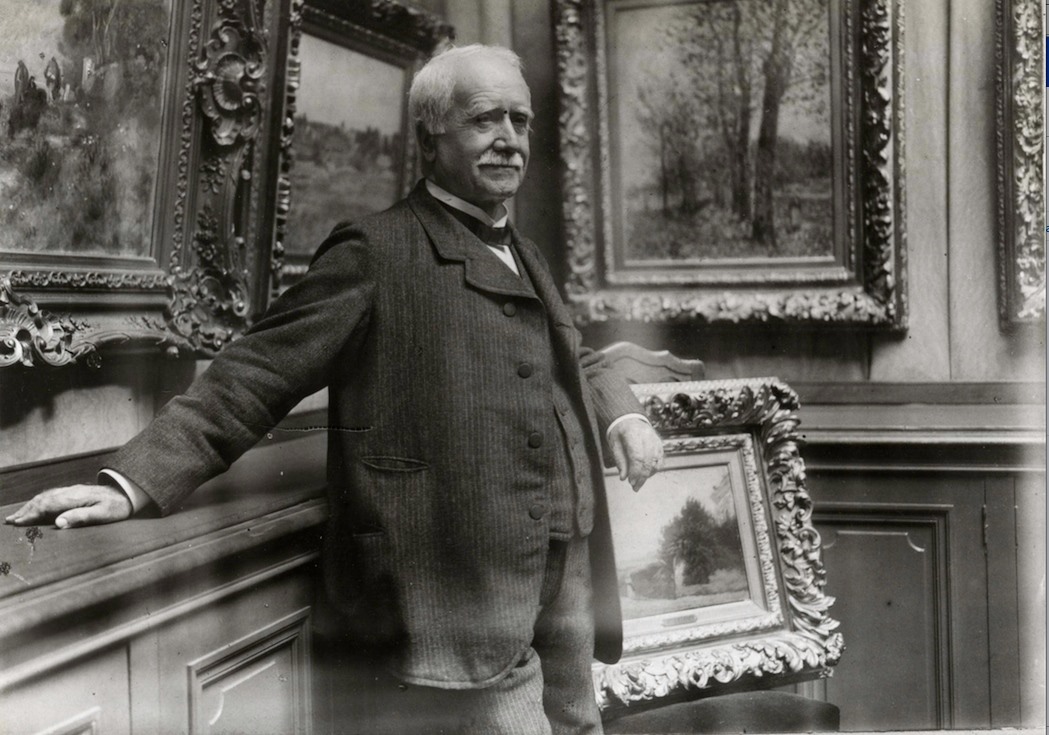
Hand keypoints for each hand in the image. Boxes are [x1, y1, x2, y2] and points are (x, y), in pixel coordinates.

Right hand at [5, 484, 132, 528]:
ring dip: (30, 505)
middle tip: (9, 521)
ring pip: (46, 496)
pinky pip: (52, 495)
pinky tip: (36, 506)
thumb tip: (58, 523)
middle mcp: (71, 492)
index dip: (30, 514)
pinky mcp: (75, 492)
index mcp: (75, 498)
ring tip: (17, 515)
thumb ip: (81, 518)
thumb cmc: (118, 507)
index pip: (47, 506)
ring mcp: (72, 490)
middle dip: (25, 510)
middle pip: (42, 499)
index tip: (16, 522)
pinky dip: (39, 501)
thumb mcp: (103, 515)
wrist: (129, 493)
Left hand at [608, 418, 663, 490]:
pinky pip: (659, 461)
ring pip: (655, 462)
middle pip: (648, 461)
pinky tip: (645, 475)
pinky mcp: (660, 444)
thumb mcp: (614, 445)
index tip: (630, 482)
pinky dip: (653, 470)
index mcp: (633, 433)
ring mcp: (655, 439)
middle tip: (635, 488)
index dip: (635, 472)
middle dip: (642, 477)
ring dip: (647, 475)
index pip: (637, 457)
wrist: (630, 419)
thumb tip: (623, 477)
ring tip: (638, 483)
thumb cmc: (620, 433)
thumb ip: (620, 461)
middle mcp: (647, 435)